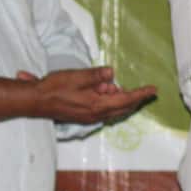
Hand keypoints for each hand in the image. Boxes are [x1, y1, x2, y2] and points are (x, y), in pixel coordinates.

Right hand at [18, 68, 156, 124]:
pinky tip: (106, 92)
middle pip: (123, 108)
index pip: (126, 99)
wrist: (36, 102)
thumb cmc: (55, 88)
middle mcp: (97, 115)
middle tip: (147, 91)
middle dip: (136, 99)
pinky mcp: (84, 116)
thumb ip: (96, 75)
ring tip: (122, 88)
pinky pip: (105, 110)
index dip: (141, 94)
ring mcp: (90, 117)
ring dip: (122, 100)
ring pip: (114, 110)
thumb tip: (112, 73)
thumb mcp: (77, 76)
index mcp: (97, 105)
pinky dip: (111, 102)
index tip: (154, 90)